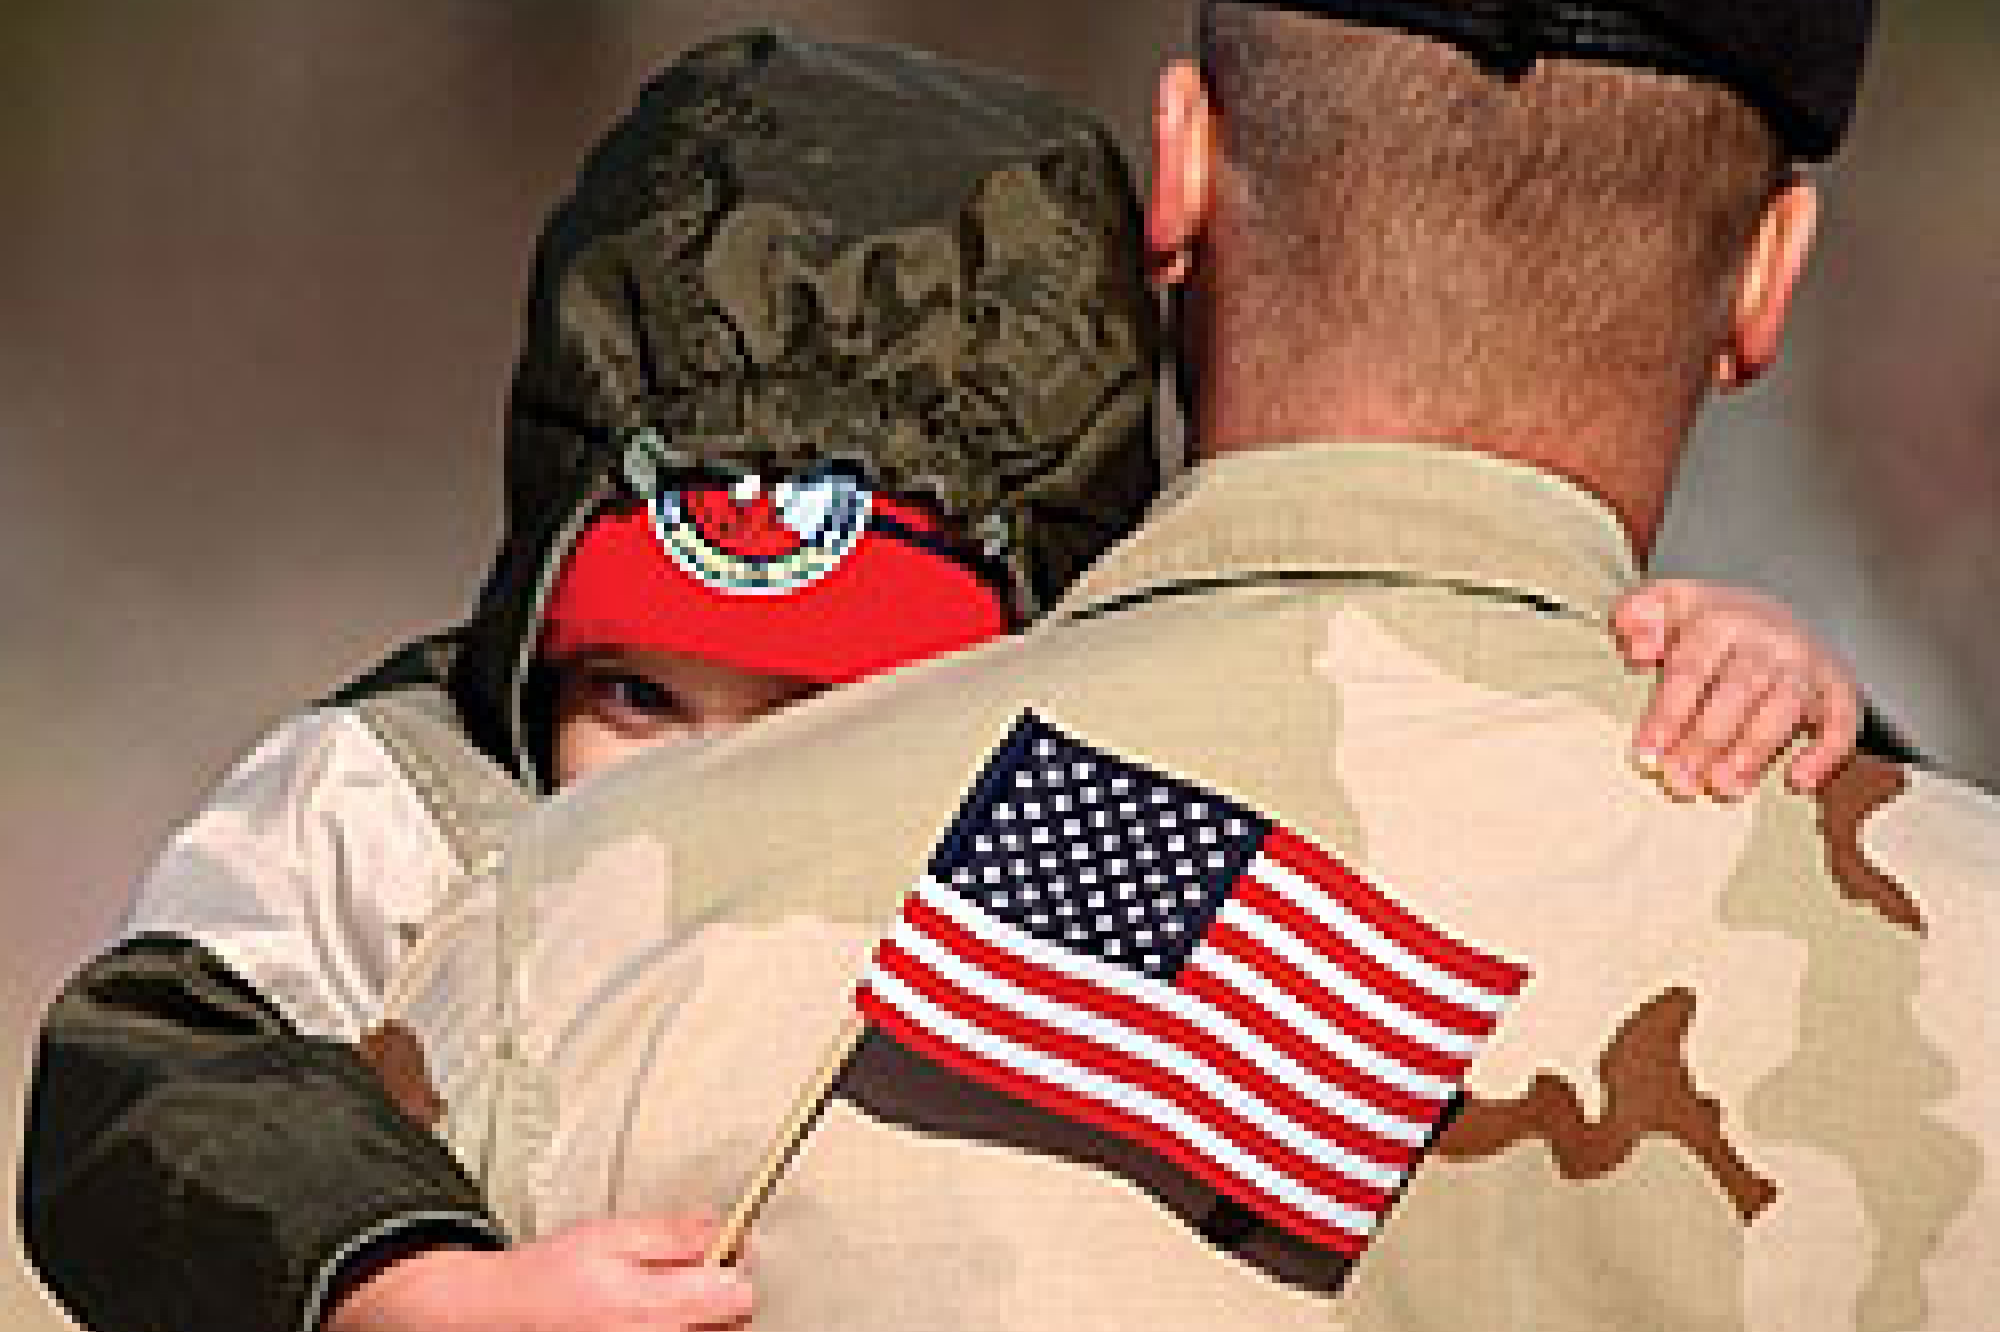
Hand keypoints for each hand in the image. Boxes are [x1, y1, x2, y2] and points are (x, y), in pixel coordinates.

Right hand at [323, 1216, 753, 1331]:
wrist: (498, 1314)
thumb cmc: (547, 1276)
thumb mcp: (612, 1234)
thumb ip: (673, 1233)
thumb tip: (721, 1227)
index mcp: (654, 1305)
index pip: (738, 1294)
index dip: (734, 1262)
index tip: (723, 1248)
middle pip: (732, 1320)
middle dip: (718, 1288)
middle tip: (687, 1268)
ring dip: (700, 1312)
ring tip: (662, 1294)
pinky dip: (674, 1326)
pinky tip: (649, 1314)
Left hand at [1613, 579, 1860, 801]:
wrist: (1780, 608)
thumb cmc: (1709, 621)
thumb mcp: (1668, 603)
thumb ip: (1638, 613)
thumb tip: (1637, 647)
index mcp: (1722, 619)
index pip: (1691, 668)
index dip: (1667, 713)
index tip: (1646, 753)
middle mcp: (1770, 639)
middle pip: (1737, 692)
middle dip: (1706, 740)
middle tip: (1679, 780)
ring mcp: (1808, 663)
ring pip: (1784, 709)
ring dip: (1753, 751)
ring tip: (1722, 787)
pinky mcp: (1839, 687)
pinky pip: (1843, 721)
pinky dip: (1827, 752)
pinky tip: (1798, 781)